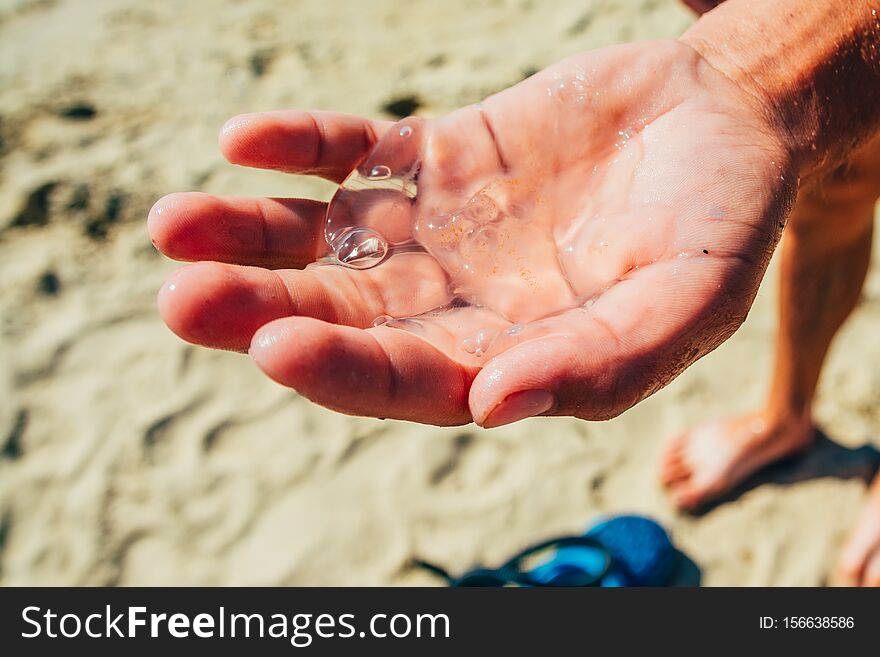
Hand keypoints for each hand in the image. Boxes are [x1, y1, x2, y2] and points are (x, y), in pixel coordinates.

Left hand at [149, 40, 795, 426]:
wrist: (726, 116)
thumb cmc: (725, 216)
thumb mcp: (691, 297)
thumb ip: (606, 362)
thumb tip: (492, 407)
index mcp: (509, 355)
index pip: (406, 381)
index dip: (342, 371)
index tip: (273, 347)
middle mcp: (457, 302)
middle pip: (341, 319)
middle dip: (261, 314)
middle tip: (183, 300)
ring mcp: (436, 229)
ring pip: (325, 244)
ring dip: (249, 237)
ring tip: (174, 225)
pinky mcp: (433, 156)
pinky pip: (351, 154)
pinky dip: (298, 147)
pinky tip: (245, 141)